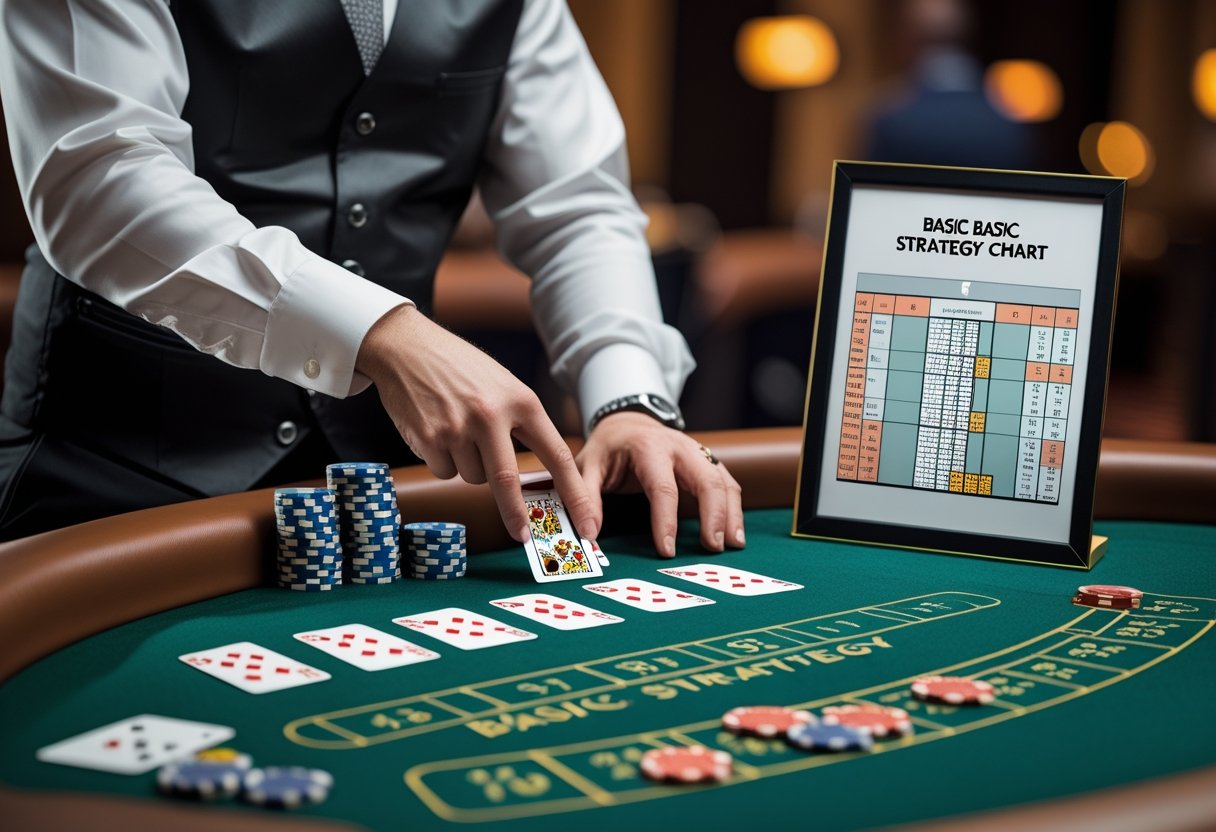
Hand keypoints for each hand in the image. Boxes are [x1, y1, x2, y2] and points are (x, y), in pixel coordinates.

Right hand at [356, 305, 598, 542]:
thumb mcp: (505, 386)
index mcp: (522, 401)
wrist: (408, 348)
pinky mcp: (429, 437)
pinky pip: (445, 472)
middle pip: (507, 480)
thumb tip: (535, 481)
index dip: (574, 494)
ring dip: (469, 465)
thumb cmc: (463, 371)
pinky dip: (444, 460)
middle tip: (523, 537)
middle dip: (516, 514)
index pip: (557, 455)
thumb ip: (522, 426)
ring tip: (458, 429)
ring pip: (473, 477)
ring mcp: (457, 427)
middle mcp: (491, 414)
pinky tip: (438, 431)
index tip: (585, 523)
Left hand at [577, 412, 744, 557]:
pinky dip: (734, 507)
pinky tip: (735, 531)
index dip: (666, 521)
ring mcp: (697, 452)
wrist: (627, 422)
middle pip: (706, 480)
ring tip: (734, 544)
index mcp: (648, 447)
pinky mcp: (706, 460)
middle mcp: (679, 447)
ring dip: (731, 513)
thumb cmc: (607, 448)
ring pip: (723, 481)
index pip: (663, 488)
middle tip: (712, 547)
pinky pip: (727, 482)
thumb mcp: (587, 467)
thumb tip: (590, 534)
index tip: (666, 551)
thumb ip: (586, 498)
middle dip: (714, 515)